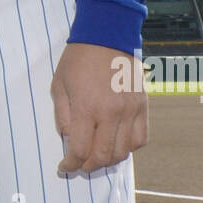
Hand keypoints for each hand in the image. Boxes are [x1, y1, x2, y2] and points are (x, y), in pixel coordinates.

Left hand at [50, 42, 147, 174]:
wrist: (107, 35)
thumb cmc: (78, 59)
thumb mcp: (59, 85)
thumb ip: (63, 116)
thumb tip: (70, 139)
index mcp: (88, 108)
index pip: (80, 151)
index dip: (71, 165)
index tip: (65, 167)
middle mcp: (112, 113)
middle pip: (104, 156)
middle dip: (88, 166)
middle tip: (80, 164)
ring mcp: (131, 110)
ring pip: (124, 152)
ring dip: (109, 159)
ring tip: (98, 155)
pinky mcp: (143, 105)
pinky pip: (141, 138)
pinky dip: (129, 148)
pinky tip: (118, 143)